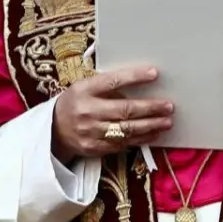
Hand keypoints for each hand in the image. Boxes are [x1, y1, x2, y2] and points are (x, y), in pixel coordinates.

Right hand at [51, 65, 172, 162]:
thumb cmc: (75, 103)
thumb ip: (105, 86)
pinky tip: (153, 133)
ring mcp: (91, 132)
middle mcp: (87, 111)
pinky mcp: (95, 148)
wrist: (53, 130)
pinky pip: (123, 144)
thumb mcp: (83, 88)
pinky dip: (141, 139)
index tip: (154, 73)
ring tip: (167, 121)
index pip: (112, 81)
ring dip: (150, 125)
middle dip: (150, 108)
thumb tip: (138, 83)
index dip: (134, 77)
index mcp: (83, 90)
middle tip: (168, 105)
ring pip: (127, 129)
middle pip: (124, 109)